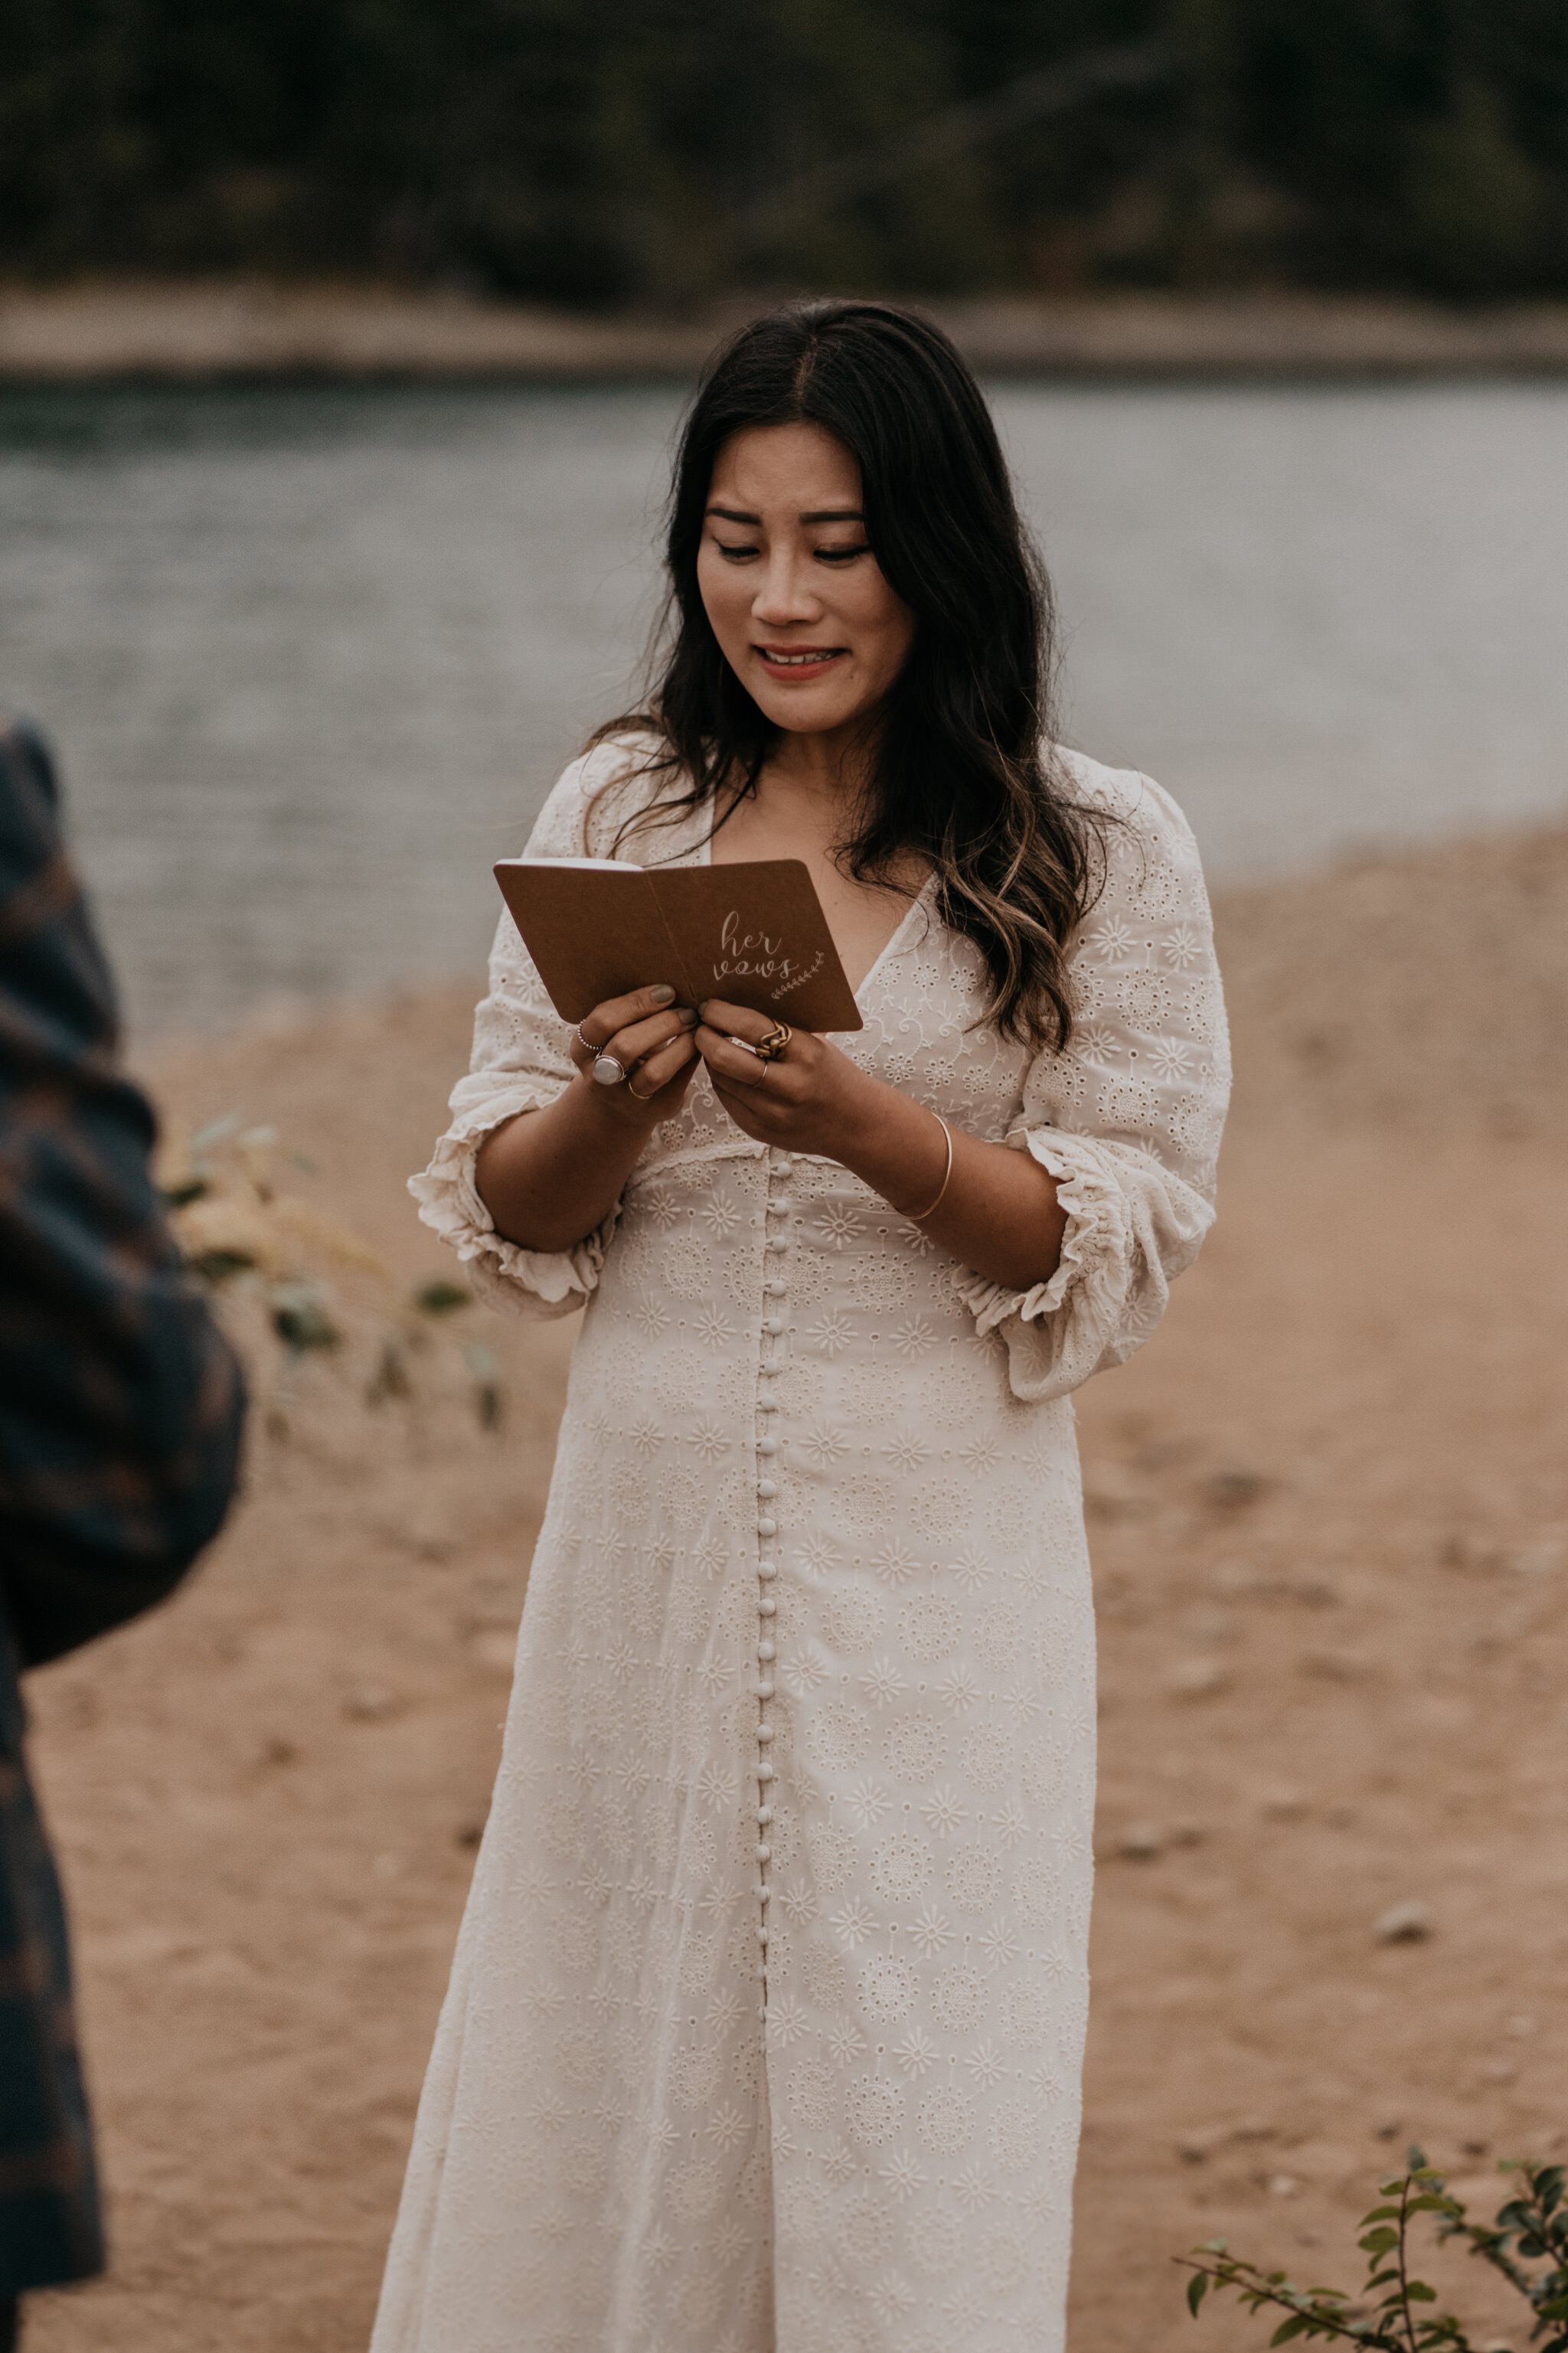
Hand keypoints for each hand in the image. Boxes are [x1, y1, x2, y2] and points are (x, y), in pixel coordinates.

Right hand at [568, 984, 699, 1123]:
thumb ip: (629, 1012)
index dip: (634, 1004)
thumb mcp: (613, 1033)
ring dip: (681, 1044)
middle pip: (626, 1046)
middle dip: (661, 1023)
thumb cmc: (624, 1052)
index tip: (666, 991)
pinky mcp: (654, 1110)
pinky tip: (701, 1044)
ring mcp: (625, 1099)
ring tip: (696, 1027)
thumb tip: (672, 975)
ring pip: (653, 1072)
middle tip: (687, 1010)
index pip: (601, 1022)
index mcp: (582, 1049)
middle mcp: (598, 1077)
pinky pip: (676, 1084)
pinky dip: (691, 1059)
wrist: (620, 1105)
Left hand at [695, 998, 889, 1162]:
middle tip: (699, 1025)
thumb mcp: (817, 1044)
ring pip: (721, 1079)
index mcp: (807, 1054)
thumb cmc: (833, 1074)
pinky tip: (726, 1071)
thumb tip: (736, 1001)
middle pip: (726, 1058)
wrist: (856, 1124)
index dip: (722, 1014)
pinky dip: (721, 1081)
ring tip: (711, 1045)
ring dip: (710, 1059)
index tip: (709, 1005)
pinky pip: (726, 1099)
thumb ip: (781, 1028)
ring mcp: (772, 1113)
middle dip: (705, 1037)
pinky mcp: (759, 1131)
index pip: (752, 1027)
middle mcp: (789, 1086)